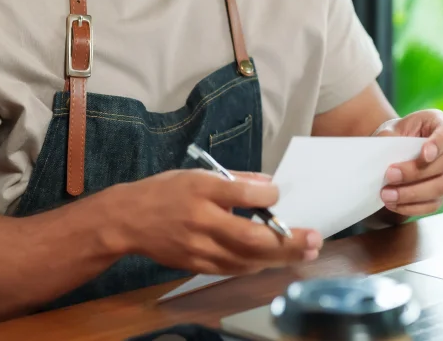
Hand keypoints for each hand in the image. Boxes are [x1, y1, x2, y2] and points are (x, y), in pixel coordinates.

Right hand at [107, 169, 321, 275]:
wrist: (127, 220)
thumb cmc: (166, 191)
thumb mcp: (197, 174)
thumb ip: (235, 180)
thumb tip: (269, 186)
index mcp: (200, 189)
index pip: (241, 194)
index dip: (267, 197)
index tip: (281, 195)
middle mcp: (200, 219)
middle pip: (250, 236)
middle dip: (287, 240)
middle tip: (314, 238)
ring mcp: (198, 246)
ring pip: (245, 258)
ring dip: (279, 257)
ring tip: (306, 252)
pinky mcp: (195, 264)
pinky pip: (232, 269)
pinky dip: (256, 265)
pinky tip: (274, 260)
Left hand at [374, 110, 442, 216]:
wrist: (398, 147)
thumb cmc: (398, 135)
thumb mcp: (392, 129)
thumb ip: (389, 138)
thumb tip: (383, 157)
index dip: (438, 144)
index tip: (424, 154)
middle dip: (415, 172)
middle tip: (390, 175)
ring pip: (442, 187)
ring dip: (413, 193)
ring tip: (388, 194)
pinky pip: (433, 204)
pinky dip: (412, 206)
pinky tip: (394, 204)